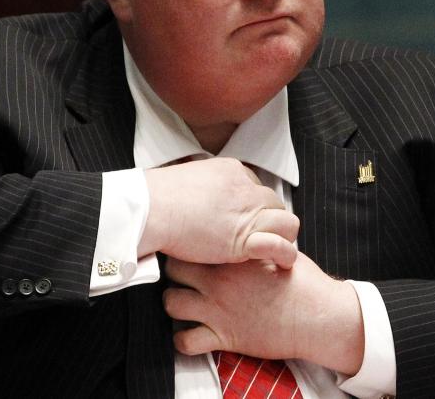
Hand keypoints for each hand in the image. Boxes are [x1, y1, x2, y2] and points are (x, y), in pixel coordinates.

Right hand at [140, 157, 298, 267]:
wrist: (149, 210)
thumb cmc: (155, 199)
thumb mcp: (185, 181)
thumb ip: (201, 189)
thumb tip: (196, 199)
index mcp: (231, 171)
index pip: (256, 188)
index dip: (252, 208)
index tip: (243, 222)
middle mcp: (245, 187)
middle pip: (273, 203)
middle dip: (267, 221)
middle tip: (256, 239)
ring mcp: (247, 212)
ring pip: (285, 221)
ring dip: (280, 236)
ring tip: (271, 252)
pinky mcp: (245, 238)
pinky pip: (280, 244)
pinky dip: (284, 253)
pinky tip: (281, 263)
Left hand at [163, 252, 364, 374]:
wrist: (316, 316)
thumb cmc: (303, 283)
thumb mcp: (279, 250)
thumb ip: (256, 242)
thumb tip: (249, 232)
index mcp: (233, 258)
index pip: (193, 243)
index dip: (188, 244)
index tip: (190, 246)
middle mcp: (219, 282)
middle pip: (173, 269)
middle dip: (175, 269)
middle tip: (183, 272)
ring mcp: (218, 310)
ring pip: (171, 302)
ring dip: (174, 301)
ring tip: (183, 300)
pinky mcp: (223, 336)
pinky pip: (186, 341)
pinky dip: (183, 339)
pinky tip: (190, 333)